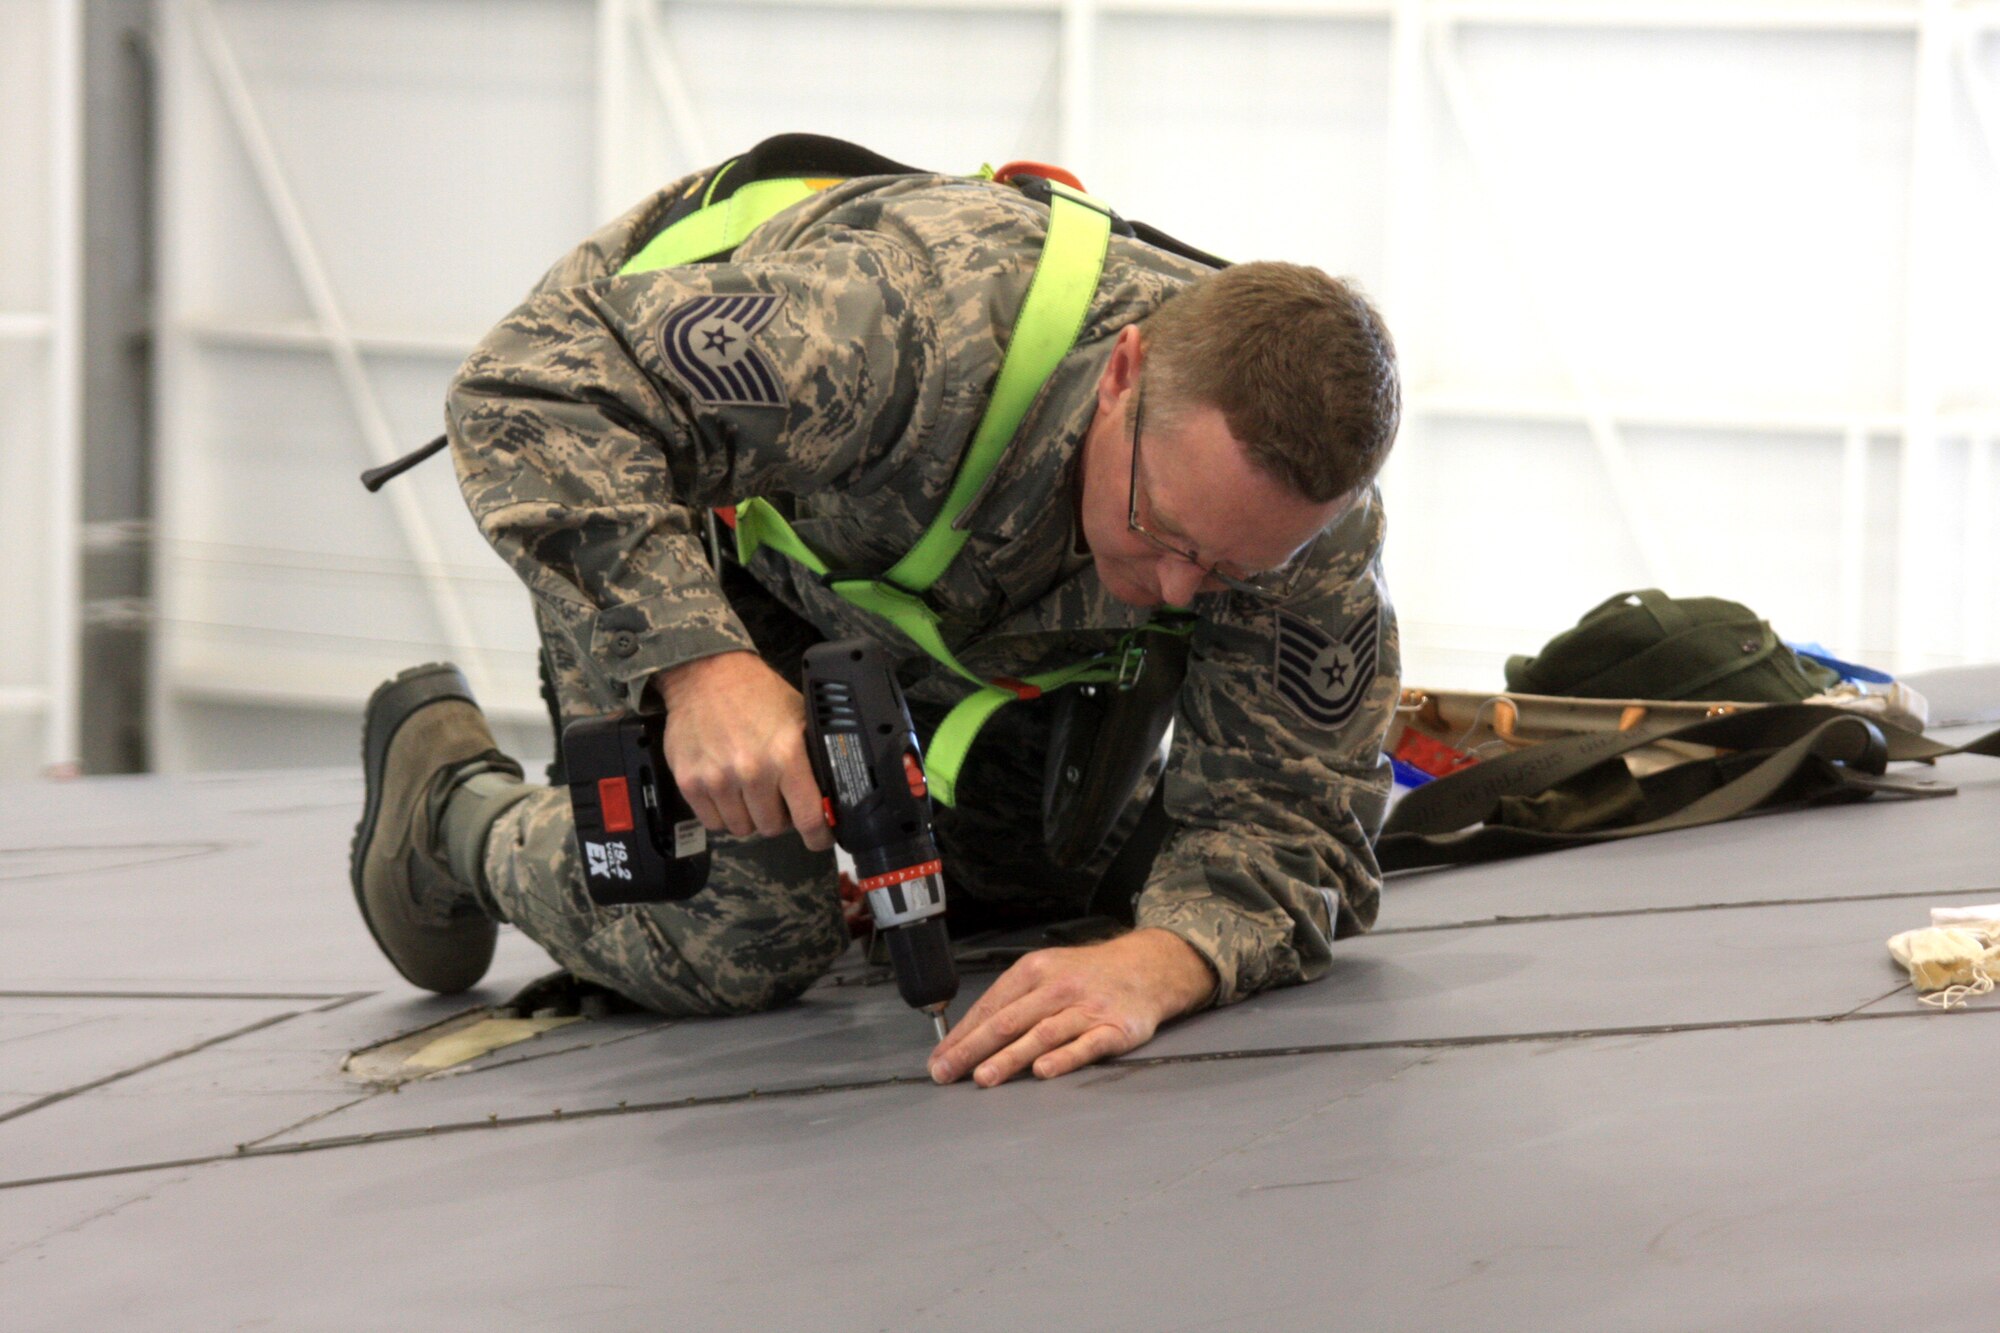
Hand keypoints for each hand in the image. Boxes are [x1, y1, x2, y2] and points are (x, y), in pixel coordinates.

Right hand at [653, 652, 831, 850]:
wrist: (707, 674)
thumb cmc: (759, 695)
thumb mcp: (800, 719)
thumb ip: (813, 759)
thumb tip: (830, 797)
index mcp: (786, 755)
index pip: (808, 818)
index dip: (817, 836)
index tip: (818, 837)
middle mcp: (752, 771)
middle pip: (771, 828)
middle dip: (778, 817)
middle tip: (776, 798)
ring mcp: (717, 779)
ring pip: (741, 828)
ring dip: (748, 816)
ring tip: (749, 790)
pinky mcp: (689, 782)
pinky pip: (713, 822)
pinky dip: (722, 813)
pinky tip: (727, 789)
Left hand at [928, 928, 1216, 1086]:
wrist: (1146, 967)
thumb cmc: (1086, 975)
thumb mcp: (1045, 973)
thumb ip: (1011, 1002)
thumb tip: (966, 1037)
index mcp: (1034, 971)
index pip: (990, 1006)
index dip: (962, 1035)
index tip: (940, 1060)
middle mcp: (1058, 987)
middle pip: (1009, 1021)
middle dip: (974, 1049)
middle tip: (949, 1073)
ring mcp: (1087, 1008)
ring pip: (1042, 1033)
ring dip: (1011, 1057)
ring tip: (985, 1077)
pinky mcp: (1115, 1028)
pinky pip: (1087, 1044)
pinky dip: (1065, 1058)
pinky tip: (1044, 1071)